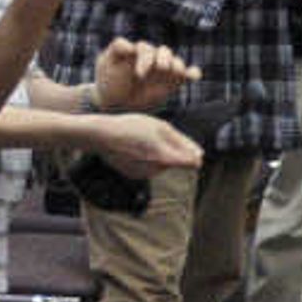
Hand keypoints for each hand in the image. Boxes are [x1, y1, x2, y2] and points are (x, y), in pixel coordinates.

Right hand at [83, 113, 203, 176]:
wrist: (101, 135)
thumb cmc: (132, 126)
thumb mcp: (161, 127)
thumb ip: (183, 142)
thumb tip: (200, 155)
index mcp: (166, 158)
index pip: (193, 163)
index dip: (193, 153)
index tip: (186, 145)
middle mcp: (157, 170)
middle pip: (176, 162)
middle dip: (172, 151)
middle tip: (155, 136)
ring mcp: (144, 174)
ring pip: (162, 164)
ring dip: (158, 154)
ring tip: (141, 141)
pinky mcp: (133, 175)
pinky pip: (148, 167)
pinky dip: (145, 159)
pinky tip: (132, 148)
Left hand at [88, 37, 196, 112]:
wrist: (116, 102)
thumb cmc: (108, 81)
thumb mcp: (106, 64)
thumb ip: (115, 51)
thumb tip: (129, 46)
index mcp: (136, 51)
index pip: (142, 48)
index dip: (142, 57)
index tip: (138, 73)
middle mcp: (152, 57)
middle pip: (163, 52)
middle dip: (162, 60)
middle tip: (159, 69)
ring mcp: (164, 68)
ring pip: (175, 61)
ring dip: (177, 65)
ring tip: (176, 72)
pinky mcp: (173, 80)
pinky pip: (187, 73)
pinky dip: (192, 72)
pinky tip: (194, 76)